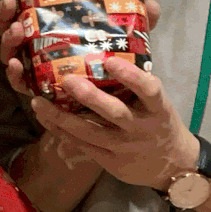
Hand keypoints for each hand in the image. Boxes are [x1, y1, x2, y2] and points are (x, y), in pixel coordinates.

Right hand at [0, 0, 163, 100]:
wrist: (119, 106)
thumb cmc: (114, 63)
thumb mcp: (127, 39)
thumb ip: (138, 24)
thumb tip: (153, 4)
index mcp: (53, 24)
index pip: (27, 2)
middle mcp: (37, 42)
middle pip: (12, 23)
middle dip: (5, 11)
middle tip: (11, 1)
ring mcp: (34, 64)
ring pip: (11, 50)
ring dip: (8, 39)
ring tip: (16, 30)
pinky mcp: (38, 88)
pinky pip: (20, 82)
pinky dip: (14, 74)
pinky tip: (16, 66)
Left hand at [29, 55, 199, 190]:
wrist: (172, 166)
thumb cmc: (159, 122)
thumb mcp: (159, 104)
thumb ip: (138, 84)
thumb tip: (113, 46)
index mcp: (158, 109)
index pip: (149, 89)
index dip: (131, 76)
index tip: (110, 60)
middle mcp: (141, 128)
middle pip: (114, 112)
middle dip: (90, 97)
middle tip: (67, 80)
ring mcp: (124, 147)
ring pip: (89, 131)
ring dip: (61, 116)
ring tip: (39, 101)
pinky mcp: (109, 161)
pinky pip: (81, 144)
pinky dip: (60, 130)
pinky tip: (44, 117)